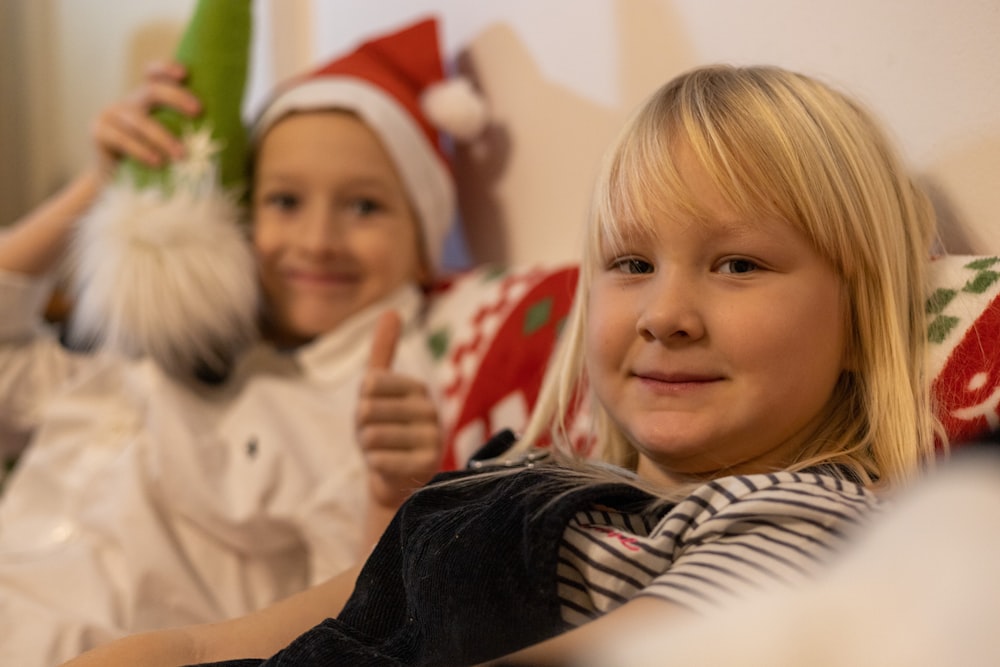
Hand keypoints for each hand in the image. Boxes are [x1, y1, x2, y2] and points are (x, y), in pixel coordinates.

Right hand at [90, 61, 201, 176]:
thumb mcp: (171, 142)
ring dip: (163, 137)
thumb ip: (189, 131)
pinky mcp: (99, 132)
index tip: (185, 74)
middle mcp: (130, 102)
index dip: (166, 69)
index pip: (154, 74)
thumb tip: (231, 130)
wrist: (119, 183)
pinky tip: (157, 163)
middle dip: (176, 98)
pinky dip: (141, 151)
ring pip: (139, 120)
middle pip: (152, 91)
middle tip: (198, 112)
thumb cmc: (155, 162)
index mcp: (148, 100)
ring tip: (182, 155)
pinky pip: (122, 138)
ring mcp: (112, 114)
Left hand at [356, 311, 443, 511]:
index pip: (370, 383)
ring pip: (372, 435)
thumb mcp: (378, 389)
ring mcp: (432, 438)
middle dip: (362, 427)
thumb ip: (383, 350)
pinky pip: (381, 460)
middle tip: (377, 437)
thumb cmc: (384, 429)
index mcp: (416, 387)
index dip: (361, 403)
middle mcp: (429, 409)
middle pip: (368, 410)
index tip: (374, 414)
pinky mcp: (427, 465)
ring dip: (368, 448)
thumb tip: (392, 310)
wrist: (395, 479)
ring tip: (383, 452)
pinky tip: (389, 467)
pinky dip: (376, 466)